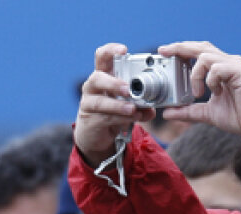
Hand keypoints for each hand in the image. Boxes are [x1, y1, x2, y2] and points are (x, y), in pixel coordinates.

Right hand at [75, 43, 155, 165]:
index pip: (102, 56)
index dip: (111, 50)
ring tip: (132, 109)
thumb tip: (152, 108)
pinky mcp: (90, 120)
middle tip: (128, 89)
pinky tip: (132, 119)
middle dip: (114, 83)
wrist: (96, 136)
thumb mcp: (127, 102)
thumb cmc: (112, 112)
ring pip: (100, 102)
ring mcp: (88, 103)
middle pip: (97, 78)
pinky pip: (104, 118)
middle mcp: (92, 87)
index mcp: (103, 75)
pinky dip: (120, 118)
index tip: (124, 50)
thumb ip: (140, 103)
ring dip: (118, 105)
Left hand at [157, 41, 240, 132]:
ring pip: (205, 57)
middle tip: (165, 52)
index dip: (182, 49)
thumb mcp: (207, 114)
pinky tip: (215, 92)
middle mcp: (227, 62)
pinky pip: (217, 68)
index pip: (198, 52)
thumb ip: (188, 111)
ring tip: (197, 93)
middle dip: (180, 47)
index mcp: (220, 68)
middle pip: (200, 46)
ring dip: (195, 75)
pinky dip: (210, 80)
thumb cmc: (238, 116)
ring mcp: (234, 65)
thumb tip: (168, 112)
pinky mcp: (239, 71)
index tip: (165, 52)